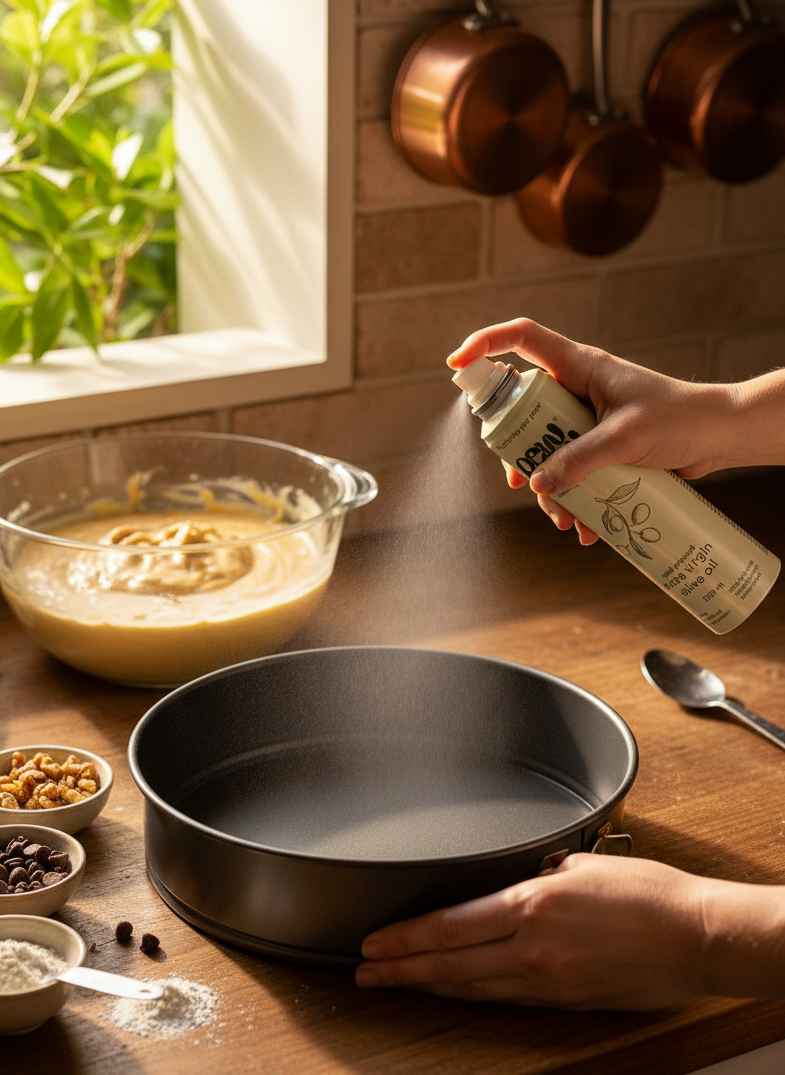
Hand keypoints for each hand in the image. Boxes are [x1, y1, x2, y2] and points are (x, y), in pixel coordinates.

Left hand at [356, 854, 710, 1009]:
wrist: (696, 936)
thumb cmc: (650, 894)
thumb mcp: (584, 866)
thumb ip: (542, 877)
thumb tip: (523, 883)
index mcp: (533, 905)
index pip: (450, 926)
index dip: (406, 938)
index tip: (375, 943)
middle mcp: (532, 947)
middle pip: (450, 963)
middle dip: (402, 968)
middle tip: (366, 973)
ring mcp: (548, 980)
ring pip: (473, 986)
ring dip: (431, 984)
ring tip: (398, 984)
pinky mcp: (567, 1000)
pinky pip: (507, 998)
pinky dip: (474, 993)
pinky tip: (456, 991)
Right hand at [448, 319, 737, 540]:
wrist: (718, 438)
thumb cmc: (681, 419)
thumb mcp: (626, 439)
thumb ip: (580, 459)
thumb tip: (539, 484)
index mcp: (578, 366)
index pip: (520, 339)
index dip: (484, 344)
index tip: (455, 364)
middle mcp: (575, 389)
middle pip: (521, 412)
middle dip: (517, 454)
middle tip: (521, 483)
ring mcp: (584, 420)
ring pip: (544, 451)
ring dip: (549, 490)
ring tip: (567, 520)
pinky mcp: (598, 448)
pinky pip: (570, 472)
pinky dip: (572, 501)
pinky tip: (586, 529)